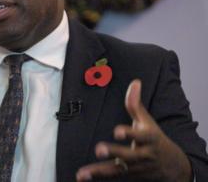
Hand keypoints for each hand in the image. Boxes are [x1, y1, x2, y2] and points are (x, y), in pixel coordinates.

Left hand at [76, 80, 192, 181]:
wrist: (172, 166)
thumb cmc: (154, 139)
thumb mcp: (147, 121)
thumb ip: (136, 104)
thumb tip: (134, 83)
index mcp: (148, 138)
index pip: (140, 136)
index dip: (130, 134)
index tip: (118, 131)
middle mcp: (143, 154)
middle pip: (129, 155)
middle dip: (114, 152)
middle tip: (99, 149)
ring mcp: (136, 167)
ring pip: (118, 169)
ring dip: (99, 171)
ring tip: (84, 172)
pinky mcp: (129, 175)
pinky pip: (112, 176)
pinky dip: (97, 176)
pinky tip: (82, 176)